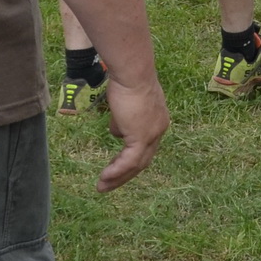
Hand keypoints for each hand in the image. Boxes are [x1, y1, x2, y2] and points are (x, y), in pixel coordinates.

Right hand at [96, 70, 169, 191]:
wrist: (132, 74)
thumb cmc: (127, 82)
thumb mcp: (125, 104)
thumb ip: (123, 120)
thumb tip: (117, 132)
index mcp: (158, 120)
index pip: (145, 146)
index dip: (130, 158)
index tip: (116, 166)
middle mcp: (159, 129)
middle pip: (143, 159)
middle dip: (125, 174)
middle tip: (108, 183)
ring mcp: (152, 134)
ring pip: (137, 164)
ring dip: (118, 177)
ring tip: (102, 186)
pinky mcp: (141, 137)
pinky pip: (129, 161)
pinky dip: (116, 171)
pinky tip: (104, 177)